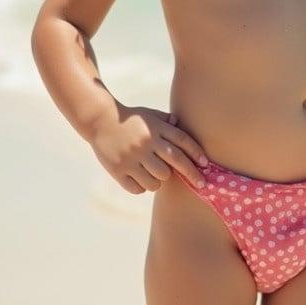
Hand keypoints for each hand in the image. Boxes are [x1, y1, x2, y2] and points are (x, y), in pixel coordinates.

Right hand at [88, 103, 208, 193]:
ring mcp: (131, 158)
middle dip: (192, 175)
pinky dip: (142, 187)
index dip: (196, 153)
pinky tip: (139, 180)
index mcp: (155, 129)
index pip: (182, 141)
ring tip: (154, 175)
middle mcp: (145, 143)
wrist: (100, 120)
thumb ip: (166, 122)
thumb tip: (181, 126)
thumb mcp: (150, 115)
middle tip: (201, 185)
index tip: (206, 165)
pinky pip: (138, 189)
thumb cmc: (131, 119)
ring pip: (158, 180)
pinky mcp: (118, 170)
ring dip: (159, 181)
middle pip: (175, 163)